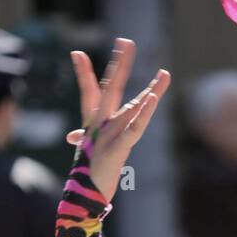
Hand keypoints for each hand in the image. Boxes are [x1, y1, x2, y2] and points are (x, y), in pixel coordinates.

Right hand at [66, 37, 170, 203]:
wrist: (85, 195)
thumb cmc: (89, 171)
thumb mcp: (87, 150)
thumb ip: (83, 137)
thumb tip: (71, 136)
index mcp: (95, 121)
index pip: (89, 90)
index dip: (83, 72)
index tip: (76, 53)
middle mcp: (101, 123)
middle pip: (111, 88)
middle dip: (121, 65)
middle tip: (126, 41)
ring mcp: (110, 134)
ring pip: (133, 107)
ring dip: (152, 92)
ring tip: (165, 74)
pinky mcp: (120, 148)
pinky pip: (135, 128)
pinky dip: (144, 114)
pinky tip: (153, 98)